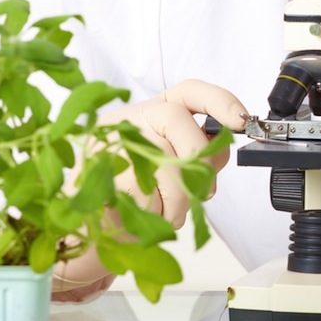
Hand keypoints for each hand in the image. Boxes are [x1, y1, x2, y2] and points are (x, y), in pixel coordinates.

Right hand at [50, 79, 246, 296]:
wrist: (79, 229)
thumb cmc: (129, 199)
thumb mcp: (170, 169)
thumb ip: (196, 152)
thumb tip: (223, 146)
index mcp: (149, 116)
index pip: (189, 91)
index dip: (219, 101)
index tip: (240, 120)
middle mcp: (128, 121)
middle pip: (181, 124)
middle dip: (200, 161)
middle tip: (199, 189)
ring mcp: (109, 143)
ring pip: (168, 161)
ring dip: (180, 199)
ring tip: (166, 209)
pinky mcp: (99, 174)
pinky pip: (148, 191)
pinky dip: (158, 211)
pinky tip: (145, 214)